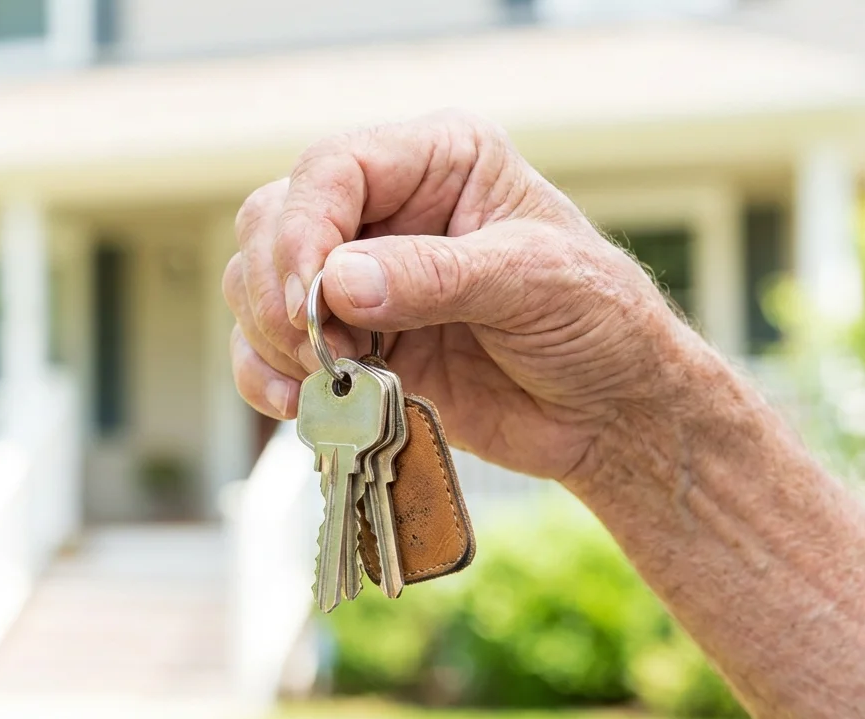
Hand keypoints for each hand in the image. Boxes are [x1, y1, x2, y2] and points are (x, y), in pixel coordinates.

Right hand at [223, 111, 697, 481]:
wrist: (611, 413)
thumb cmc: (600, 323)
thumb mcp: (533, 283)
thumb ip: (434, 277)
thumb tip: (336, 282)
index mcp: (438, 161)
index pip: (332, 168)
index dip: (304, 229)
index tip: (310, 300)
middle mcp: (385, 210)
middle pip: (272, 221)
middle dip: (278, 290)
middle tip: (323, 348)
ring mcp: (360, 279)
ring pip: (253, 284)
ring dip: (271, 337)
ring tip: (333, 378)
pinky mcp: (348, 343)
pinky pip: (265, 350)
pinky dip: (265, 378)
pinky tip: (303, 405)